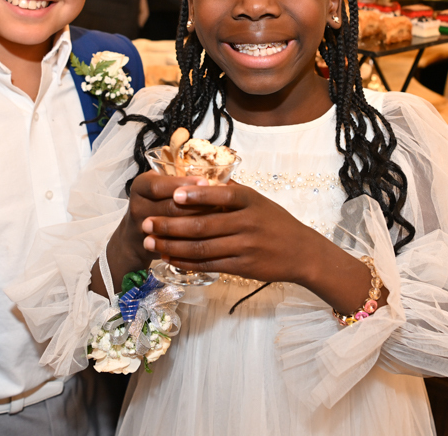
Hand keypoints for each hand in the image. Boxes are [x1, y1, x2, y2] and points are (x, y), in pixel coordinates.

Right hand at [119, 171, 212, 263]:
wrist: (133, 235)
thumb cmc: (156, 202)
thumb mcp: (160, 185)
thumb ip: (178, 180)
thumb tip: (215, 177)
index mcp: (140, 186)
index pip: (160, 185)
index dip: (183, 184)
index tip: (205, 182)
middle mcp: (137, 206)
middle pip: (169, 207)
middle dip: (197, 204)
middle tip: (222, 202)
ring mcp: (142, 228)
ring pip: (174, 227)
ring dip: (199, 221)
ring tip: (221, 216)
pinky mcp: (150, 246)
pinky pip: (174, 243)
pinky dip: (193, 239)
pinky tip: (210, 234)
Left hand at [140, 181, 324, 284]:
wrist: (301, 252)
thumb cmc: (275, 222)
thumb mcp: (258, 200)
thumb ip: (231, 192)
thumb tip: (200, 179)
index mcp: (249, 200)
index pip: (220, 195)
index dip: (196, 196)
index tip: (172, 194)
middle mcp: (247, 223)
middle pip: (202, 225)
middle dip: (170, 225)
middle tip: (146, 223)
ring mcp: (245, 246)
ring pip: (201, 248)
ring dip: (172, 245)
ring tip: (150, 241)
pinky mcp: (242, 267)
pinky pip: (208, 265)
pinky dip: (186, 262)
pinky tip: (170, 258)